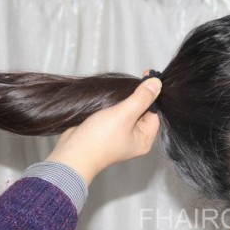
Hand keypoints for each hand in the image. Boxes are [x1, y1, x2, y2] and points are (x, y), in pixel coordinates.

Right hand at [44, 76, 161, 185]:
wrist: (72, 152)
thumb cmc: (100, 138)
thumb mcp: (124, 115)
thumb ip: (141, 98)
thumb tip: (157, 83)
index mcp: (145, 139)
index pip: (155, 113)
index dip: (151, 96)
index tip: (146, 77)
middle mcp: (135, 138)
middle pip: (142, 111)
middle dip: (136, 97)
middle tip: (131, 82)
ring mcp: (121, 135)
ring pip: (128, 111)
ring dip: (124, 100)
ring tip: (119, 90)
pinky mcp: (107, 131)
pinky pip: (116, 114)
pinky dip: (114, 105)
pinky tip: (110, 98)